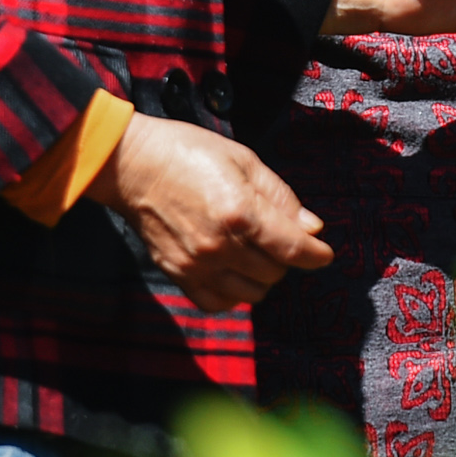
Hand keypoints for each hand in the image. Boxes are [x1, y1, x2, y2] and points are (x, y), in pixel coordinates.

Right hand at [85, 112, 331, 310]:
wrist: (132, 166)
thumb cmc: (189, 153)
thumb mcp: (244, 161)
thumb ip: (281, 198)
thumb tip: (312, 228)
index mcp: (240, 212)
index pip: (292, 249)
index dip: (316, 255)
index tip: (323, 254)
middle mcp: (219, 245)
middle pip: (274, 273)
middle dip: (283, 257)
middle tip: (275, 237)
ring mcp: (196, 265)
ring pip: (250, 293)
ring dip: (260, 276)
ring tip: (251, 252)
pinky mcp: (177, 275)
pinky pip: (217, 303)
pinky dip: (232, 293)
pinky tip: (231, 270)